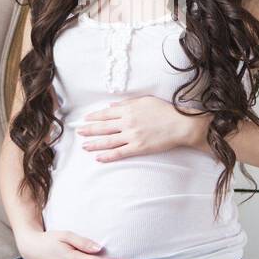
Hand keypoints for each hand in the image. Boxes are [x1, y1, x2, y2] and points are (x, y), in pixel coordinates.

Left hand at [74, 96, 209, 161]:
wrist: (180, 124)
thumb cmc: (165, 111)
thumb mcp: (145, 101)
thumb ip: (127, 104)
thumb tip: (111, 106)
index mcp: (128, 110)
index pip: (106, 114)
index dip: (94, 117)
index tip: (85, 119)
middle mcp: (127, 123)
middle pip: (103, 127)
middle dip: (89, 130)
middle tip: (79, 132)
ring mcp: (132, 136)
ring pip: (108, 141)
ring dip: (94, 143)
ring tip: (84, 146)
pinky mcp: (138, 148)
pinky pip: (119, 152)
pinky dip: (107, 156)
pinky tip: (98, 157)